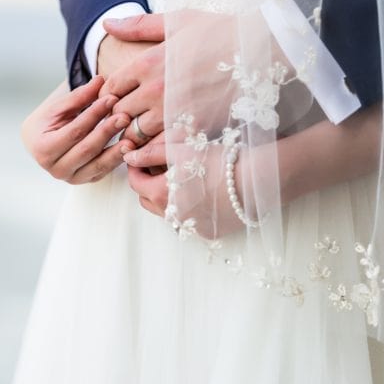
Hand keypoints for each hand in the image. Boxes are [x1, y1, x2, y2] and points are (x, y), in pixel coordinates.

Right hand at [21, 77, 132, 183]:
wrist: (42, 142)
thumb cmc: (49, 121)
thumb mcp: (60, 107)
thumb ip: (80, 96)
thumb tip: (100, 80)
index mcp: (43, 149)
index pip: (74, 130)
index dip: (94, 114)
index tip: (112, 98)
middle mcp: (56, 169)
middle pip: (87, 149)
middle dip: (107, 132)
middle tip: (125, 116)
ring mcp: (71, 178)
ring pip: (98, 165)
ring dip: (116, 151)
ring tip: (132, 137)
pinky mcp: (86, 180)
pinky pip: (104, 171)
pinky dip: (117, 160)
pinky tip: (130, 148)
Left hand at [99, 10, 262, 147]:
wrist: (259, 54)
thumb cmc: (219, 33)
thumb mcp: (179, 21)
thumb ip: (139, 25)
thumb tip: (107, 23)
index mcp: (148, 62)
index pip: (111, 87)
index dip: (112, 92)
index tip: (123, 93)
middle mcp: (155, 90)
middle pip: (119, 113)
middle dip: (120, 114)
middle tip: (132, 113)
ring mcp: (173, 113)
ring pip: (135, 134)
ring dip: (136, 132)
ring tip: (148, 126)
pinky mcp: (192, 130)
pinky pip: (161, 146)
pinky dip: (158, 145)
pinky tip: (168, 135)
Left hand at [124, 134, 246, 238]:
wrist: (253, 180)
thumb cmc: (218, 161)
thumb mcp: (182, 150)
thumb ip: (152, 153)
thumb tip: (129, 156)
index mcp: (161, 194)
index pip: (135, 183)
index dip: (136, 168)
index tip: (142, 158)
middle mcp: (172, 216)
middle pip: (147, 200)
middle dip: (147, 184)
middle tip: (159, 167)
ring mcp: (190, 228)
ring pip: (166, 213)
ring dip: (166, 198)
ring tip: (181, 179)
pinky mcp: (207, 233)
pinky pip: (188, 222)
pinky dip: (187, 209)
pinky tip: (201, 194)